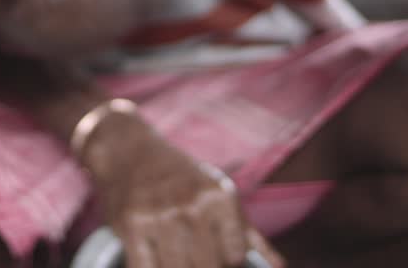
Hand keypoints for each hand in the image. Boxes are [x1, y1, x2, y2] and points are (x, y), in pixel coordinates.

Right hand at [82, 115, 284, 267]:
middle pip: (209, 267)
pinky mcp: (132, 226)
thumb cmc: (180, 176)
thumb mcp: (218, 193)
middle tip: (194, 252)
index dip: (228, 262)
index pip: (236, 257)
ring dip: (178, 267)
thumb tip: (278, 267)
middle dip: (205, 266)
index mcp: (220, 197)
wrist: (129, 150)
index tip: (216, 253)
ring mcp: (160, 217)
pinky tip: (156, 258)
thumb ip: (248, 234)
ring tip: (177, 253)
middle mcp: (192, 205)